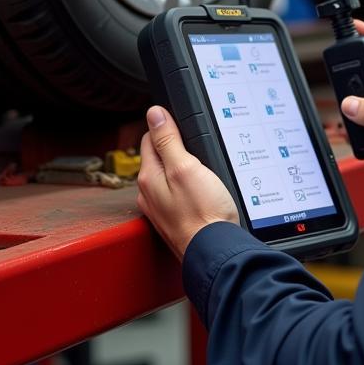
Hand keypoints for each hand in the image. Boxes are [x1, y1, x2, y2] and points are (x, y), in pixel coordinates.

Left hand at [137, 106, 239, 259]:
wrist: (215, 251)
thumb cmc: (203, 213)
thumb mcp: (186, 167)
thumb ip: (168, 140)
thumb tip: (154, 113)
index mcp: (148, 177)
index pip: (150, 138)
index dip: (167, 127)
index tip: (185, 127)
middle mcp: (148, 193)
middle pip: (158, 157)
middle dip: (175, 148)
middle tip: (197, 148)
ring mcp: (161, 208)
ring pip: (167, 176)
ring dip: (181, 168)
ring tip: (202, 169)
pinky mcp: (174, 219)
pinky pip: (176, 193)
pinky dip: (186, 186)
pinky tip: (201, 190)